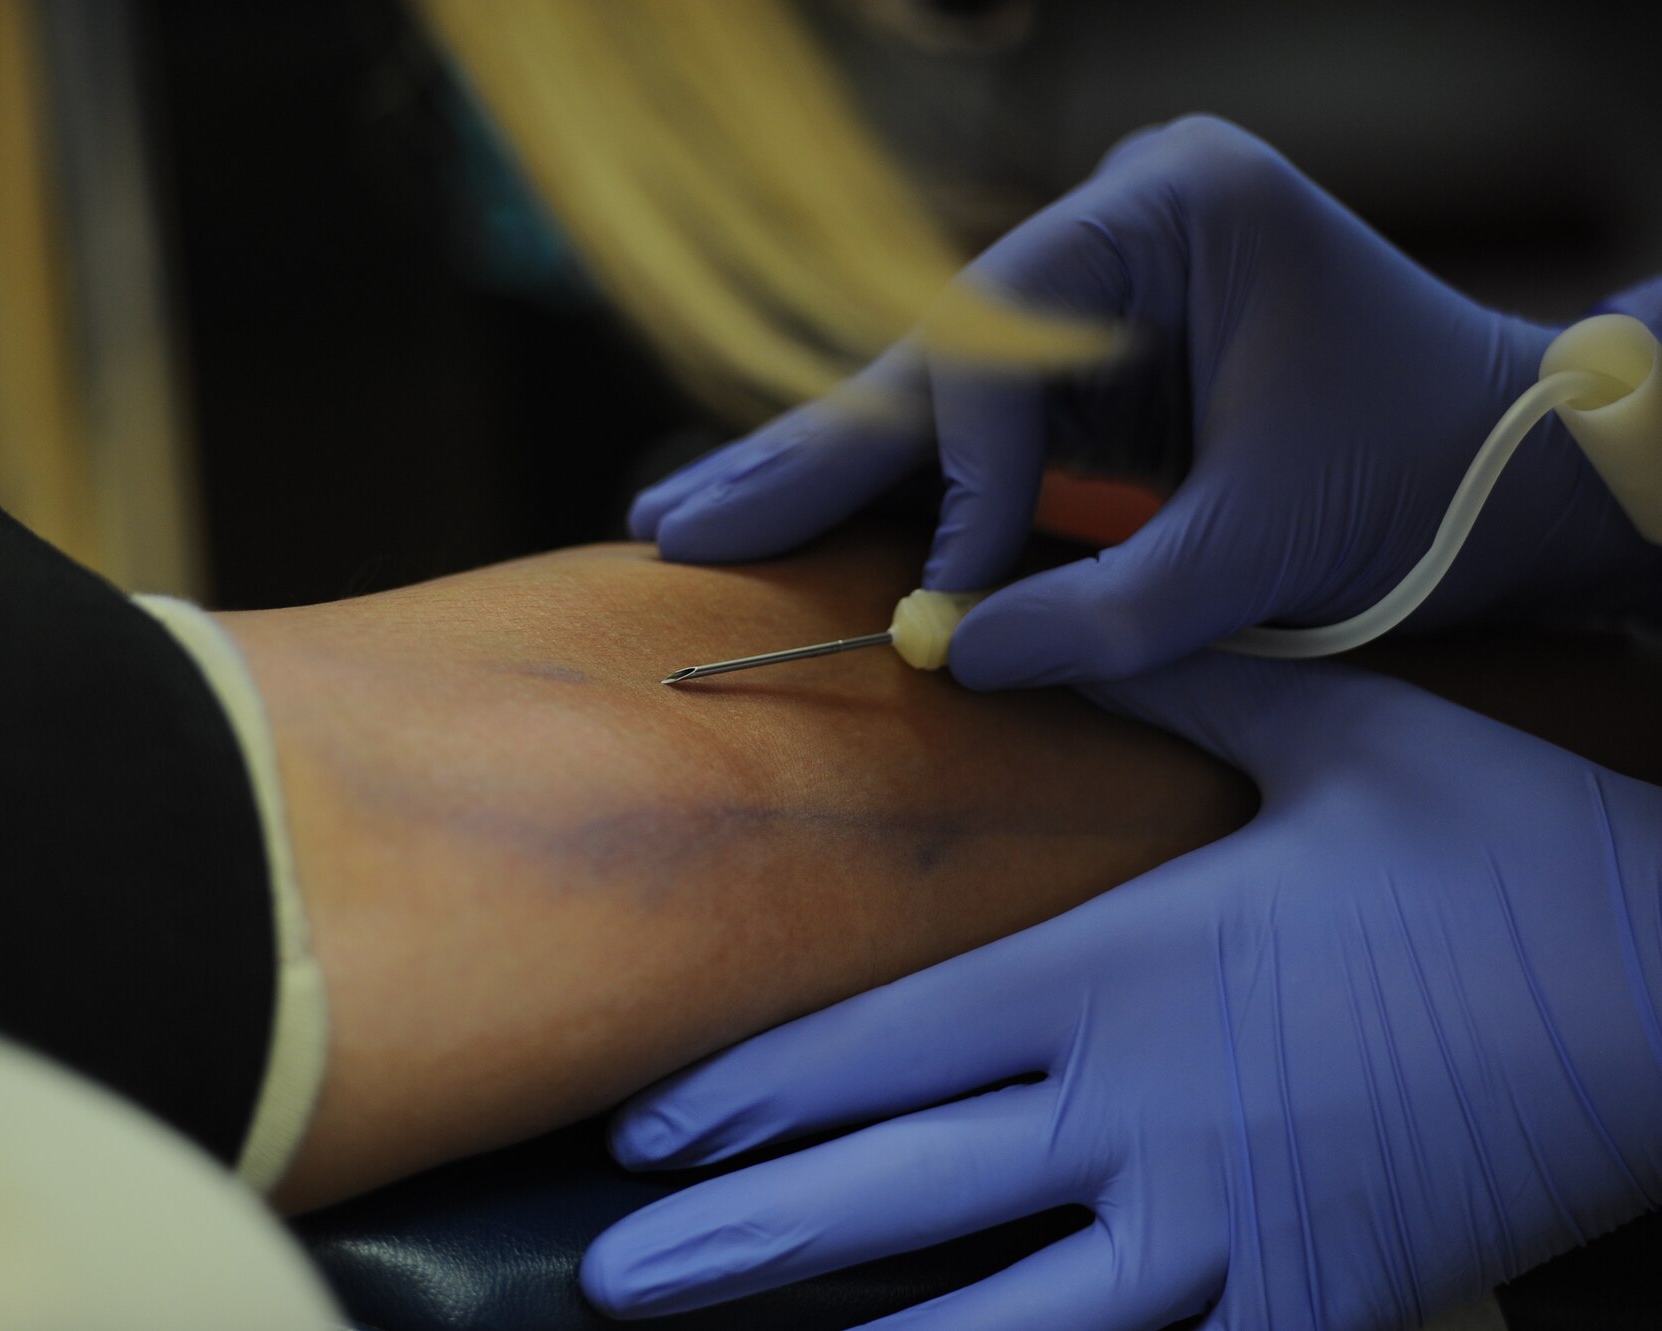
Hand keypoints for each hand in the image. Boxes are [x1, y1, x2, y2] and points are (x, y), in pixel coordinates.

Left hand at [581, 654, 1661, 1329]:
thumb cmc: (1499, 850)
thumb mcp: (1336, 729)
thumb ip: (1165, 675)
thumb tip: (1006, 620)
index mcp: (1123, 973)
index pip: (885, 1045)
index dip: (751, 1093)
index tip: (648, 1127)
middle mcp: (1144, 1116)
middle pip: (894, 1194)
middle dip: (739, 1238)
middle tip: (617, 1270)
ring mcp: (1224, 1234)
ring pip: (996, 1326)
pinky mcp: (1312, 1310)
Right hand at [629, 116, 1661, 687]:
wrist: (1512, 471)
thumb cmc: (1422, 482)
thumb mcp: (1268, 550)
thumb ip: (1108, 612)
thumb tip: (948, 661)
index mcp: (1171, 208)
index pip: (1000, 348)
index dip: (953, 481)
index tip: (933, 604)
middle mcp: (1117, 224)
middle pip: (930, 357)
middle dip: (806, 455)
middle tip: (672, 523)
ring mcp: (1098, 285)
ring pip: (933, 395)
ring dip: (819, 471)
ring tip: (691, 521)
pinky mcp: (1094, 356)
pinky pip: (972, 430)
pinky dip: (893, 490)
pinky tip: (783, 512)